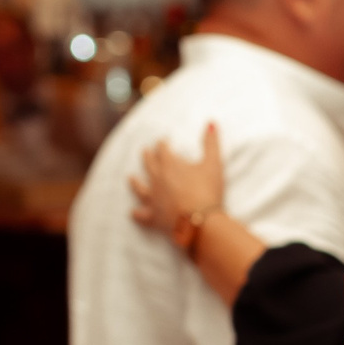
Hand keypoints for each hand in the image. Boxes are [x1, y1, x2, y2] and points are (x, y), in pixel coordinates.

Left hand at [129, 120, 227, 238]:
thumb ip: (211, 143)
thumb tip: (211, 123)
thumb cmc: (207, 191)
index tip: (163, 141)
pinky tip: (133, 213)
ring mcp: (153, 199)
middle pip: (149, 165)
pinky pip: (142, 215)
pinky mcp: (154, 217)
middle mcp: (157, 179)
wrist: (199, 221)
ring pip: (140, 188)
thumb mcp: (213, 164)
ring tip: (130, 178)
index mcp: (170, 165)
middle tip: (145, 151)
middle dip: (147, 157)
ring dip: (135, 183)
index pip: (162, 150)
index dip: (163, 144)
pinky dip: (137, 214)